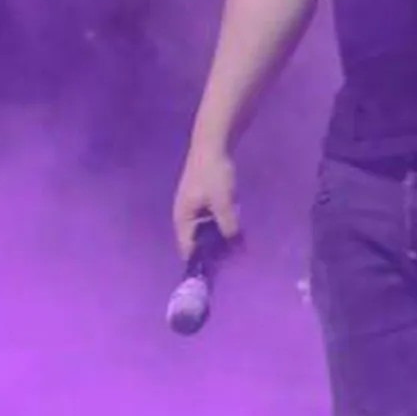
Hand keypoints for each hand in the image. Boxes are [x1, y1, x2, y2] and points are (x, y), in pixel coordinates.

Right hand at [172, 144, 240, 261]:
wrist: (212, 144)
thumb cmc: (213, 174)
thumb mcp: (222, 202)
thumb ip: (227, 224)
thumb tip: (233, 243)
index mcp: (182, 218)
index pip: (187, 248)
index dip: (200, 260)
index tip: (216, 271)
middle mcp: (184, 215)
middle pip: (195, 240)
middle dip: (211, 250)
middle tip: (230, 260)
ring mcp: (192, 206)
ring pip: (203, 229)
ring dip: (216, 237)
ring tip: (233, 247)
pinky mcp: (201, 198)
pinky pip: (209, 219)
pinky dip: (218, 224)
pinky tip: (233, 227)